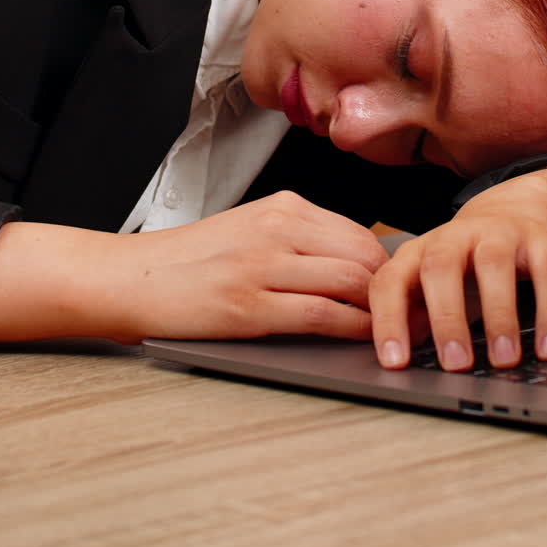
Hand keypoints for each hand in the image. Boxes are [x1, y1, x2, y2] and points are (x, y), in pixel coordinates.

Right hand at [118, 191, 389, 342]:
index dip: (391, 263)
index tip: (405, 287)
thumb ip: (299, 239)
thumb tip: (356, 262)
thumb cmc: (191, 260)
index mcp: (282, 206)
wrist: (133, 277)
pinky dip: (354, 328)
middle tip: (412, 312)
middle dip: (396, 287)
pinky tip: (366, 339)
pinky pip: (322, 315)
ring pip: (350, 282)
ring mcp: (264, 265)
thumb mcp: (250, 230)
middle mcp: (278, 228)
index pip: (360, 231)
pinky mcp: (250, 306)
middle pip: (364, 255)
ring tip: (398, 329)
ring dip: (383, 310)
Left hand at [368, 173, 546, 370]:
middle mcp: (455, 237)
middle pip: (440, 267)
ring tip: (504, 359)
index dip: (388, 320)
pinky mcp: (539, 238)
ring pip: (494, 265)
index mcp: (420, 251)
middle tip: (456, 364)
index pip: (391, 281)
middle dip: (446, 317)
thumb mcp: (433, 282)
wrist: (516, 207)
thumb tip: (398, 360)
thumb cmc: (467, 258)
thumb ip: (415, 315)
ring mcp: (498, 233)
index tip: (394, 362)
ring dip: (499, 315)